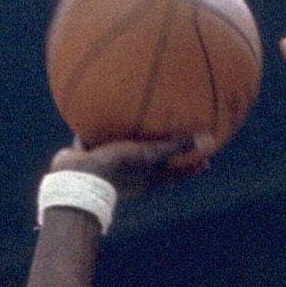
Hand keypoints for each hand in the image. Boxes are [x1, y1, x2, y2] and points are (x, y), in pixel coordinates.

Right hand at [48, 135, 212, 199]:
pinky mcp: (92, 156)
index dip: (191, 167)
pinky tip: (103, 107)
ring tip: (138, 120)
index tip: (206, 160)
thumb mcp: (149, 154)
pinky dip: (104, 124)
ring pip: (127, 150)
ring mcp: (112, 167)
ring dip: (132, 137)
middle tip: (178, 137)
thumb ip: (176, 146)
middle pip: (154, 163)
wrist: (77, 176)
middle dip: (165, 152)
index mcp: (148, 179)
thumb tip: (208, 140)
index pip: (176, 174)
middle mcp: (132, 176)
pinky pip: (101, 136)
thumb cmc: (116, 168)